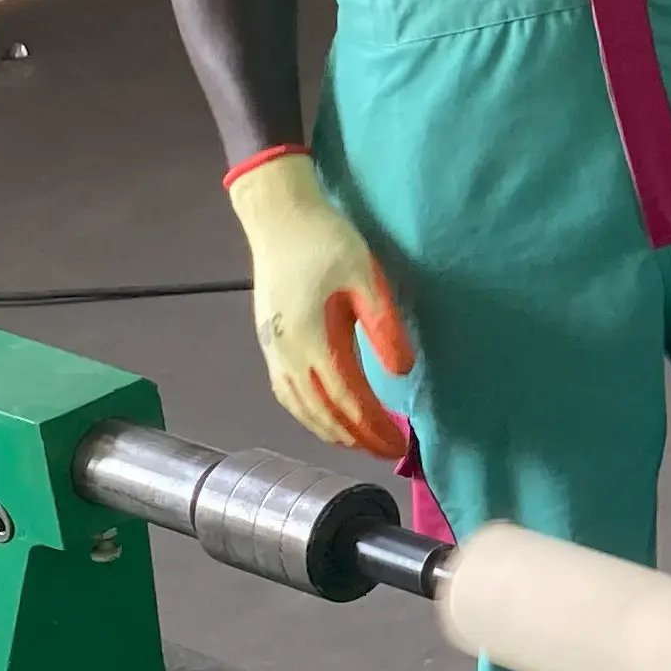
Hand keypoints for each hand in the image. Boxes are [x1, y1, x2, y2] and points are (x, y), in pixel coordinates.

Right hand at [223, 149, 414, 457]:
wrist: (280, 219)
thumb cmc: (328, 242)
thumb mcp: (367, 277)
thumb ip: (385, 326)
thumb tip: (402, 372)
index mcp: (314, 340)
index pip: (349, 400)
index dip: (374, 427)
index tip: (400, 444)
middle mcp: (287, 354)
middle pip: (324, 413)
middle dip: (358, 438)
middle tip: (389, 451)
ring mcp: (272, 352)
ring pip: (301, 409)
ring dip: (332, 431)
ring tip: (362, 443)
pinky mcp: (268, 345)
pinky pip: (287, 394)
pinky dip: (309, 416)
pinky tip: (326, 418)